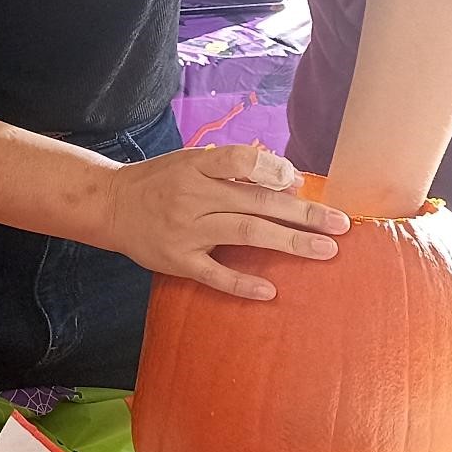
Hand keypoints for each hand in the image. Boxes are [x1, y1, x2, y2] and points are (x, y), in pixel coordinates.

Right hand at [95, 142, 348, 300]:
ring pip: (245, 233)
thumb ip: (233, 167)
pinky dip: (243, 284)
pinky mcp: (179, 260)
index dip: (275, 170)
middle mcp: (193, 196)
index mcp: (196, 167)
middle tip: (340, 224)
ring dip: (289, 242)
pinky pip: (215, 274)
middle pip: (256, 202)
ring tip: (324, 250)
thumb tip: (289, 178)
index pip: (242, 161)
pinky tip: (270, 290)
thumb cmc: (160, 180)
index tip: (299, 182)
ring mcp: (186, 230)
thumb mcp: (190, 161)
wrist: (111, 206)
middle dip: (303, 213)